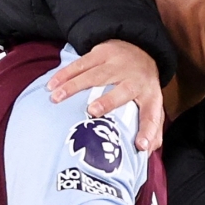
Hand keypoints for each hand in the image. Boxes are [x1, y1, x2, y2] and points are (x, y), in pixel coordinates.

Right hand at [46, 40, 163, 152]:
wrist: (141, 51)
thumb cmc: (142, 88)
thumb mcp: (153, 106)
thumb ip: (152, 131)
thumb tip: (144, 153)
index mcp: (149, 96)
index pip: (151, 116)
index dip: (147, 132)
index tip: (140, 146)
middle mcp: (135, 79)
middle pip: (123, 91)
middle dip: (108, 101)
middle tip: (93, 111)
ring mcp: (117, 65)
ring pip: (94, 75)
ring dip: (73, 86)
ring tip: (56, 99)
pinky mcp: (102, 54)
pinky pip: (81, 64)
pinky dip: (64, 74)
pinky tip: (52, 85)